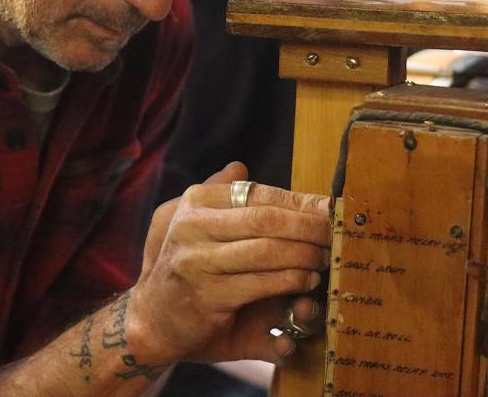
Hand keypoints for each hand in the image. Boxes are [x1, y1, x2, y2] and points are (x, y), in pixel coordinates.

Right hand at [128, 162, 330, 363]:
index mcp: (195, 202)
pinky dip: (291, 282)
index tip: (330, 208)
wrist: (153, 319)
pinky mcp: (207, 297)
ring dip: (304, 256)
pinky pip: (262, 284)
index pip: (258, 194)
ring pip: (268, 251)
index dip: (299, 201)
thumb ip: (220, 197)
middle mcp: (192, 226)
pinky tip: (305, 283)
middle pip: (266, 219)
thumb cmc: (184, 267)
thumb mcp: (193, 223)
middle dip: (308, 227)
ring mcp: (197, 262)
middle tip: (333, 235)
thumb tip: (240, 167)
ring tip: (322, 260)